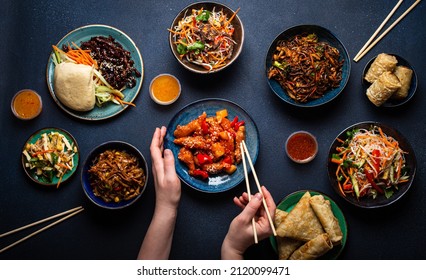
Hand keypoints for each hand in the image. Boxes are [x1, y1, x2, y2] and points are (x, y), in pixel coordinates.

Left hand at [137, 126, 180, 259]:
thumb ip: (169, 163)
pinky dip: (163, 151)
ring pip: (157, 153)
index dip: (156, 138)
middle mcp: (156, 167)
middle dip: (158, 138)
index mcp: (158, 166)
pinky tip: (167, 152)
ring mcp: (159, 171)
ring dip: (160, 144)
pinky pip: (161, 158)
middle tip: (163, 129)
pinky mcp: (162, 175)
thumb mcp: (171, 178)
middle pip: (155, 149)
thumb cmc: (169, 195)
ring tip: (164, 136)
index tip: (159, 129)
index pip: (154, 148)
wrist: (166, 208)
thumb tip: (166, 149)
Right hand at [221, 186, 275, 259]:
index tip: (262, 188)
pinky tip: (238, 201)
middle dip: (253, 199)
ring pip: (257, 207)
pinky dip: (245, 206)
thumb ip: (251, 207)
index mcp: (267, 226)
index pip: (271, 208)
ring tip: (240, 197)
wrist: (232, 245)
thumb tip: (258, 195)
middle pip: (263, 207)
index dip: (267, 196)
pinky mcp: (256, 222)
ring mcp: (261, 223)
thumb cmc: (237, 236)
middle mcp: (266, 224)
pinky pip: (252, 211)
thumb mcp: (243, 219)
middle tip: (245, 193)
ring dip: (248, 202)